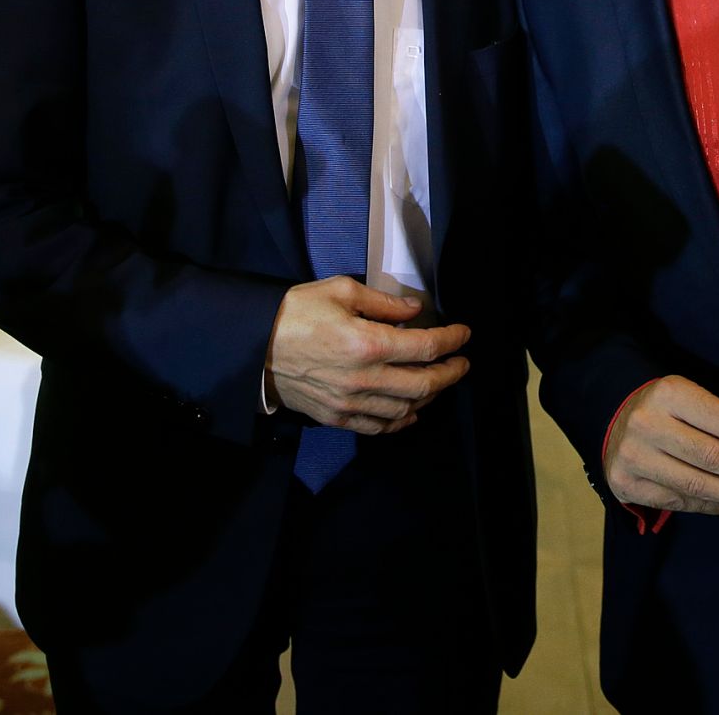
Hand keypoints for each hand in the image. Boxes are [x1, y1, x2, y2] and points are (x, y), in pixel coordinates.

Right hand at [267, 277, 469, 433]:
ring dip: (429, 397)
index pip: (426, 347)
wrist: (254, 345)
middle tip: (462, 363)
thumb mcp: (341, 291)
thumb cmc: (295, 312)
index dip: (452, 341)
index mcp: (368, 343)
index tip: (463, 334)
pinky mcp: (336, 417)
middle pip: (423, 384)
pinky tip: (410, 412)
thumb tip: (414, 310)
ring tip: (438, 382)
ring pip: (405, 409)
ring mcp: (350, 403)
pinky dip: (400, 421)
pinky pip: (378, 427)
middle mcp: (364, 379)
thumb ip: (383, 302)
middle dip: (450, 374)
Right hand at [604, 375, 718, 513]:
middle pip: (715, 458)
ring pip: (699, 485)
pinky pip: (681, 502)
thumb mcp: (694, 398)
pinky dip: (712, 506)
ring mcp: (634, 457)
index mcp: (670, 393)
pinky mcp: (627, 484)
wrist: (618, 417)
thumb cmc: (669, 408)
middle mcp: (648, 424)